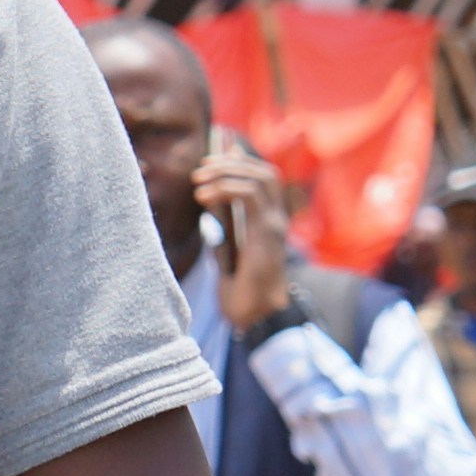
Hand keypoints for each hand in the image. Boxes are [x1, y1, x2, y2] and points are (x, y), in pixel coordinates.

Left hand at [195, 135, 295, 334]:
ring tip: (198, 181)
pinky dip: (225, 188)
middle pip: (264, 173)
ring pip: (258, 178)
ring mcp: (275, 226)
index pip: (264, 178)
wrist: (253, 317)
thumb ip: (224, 224)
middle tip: (202, 167)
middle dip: (233, 162)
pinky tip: (203, 197)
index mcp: (269, 224)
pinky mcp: (267, 234)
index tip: (212, 158)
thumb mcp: (227, 249)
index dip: (241, 161)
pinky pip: (249, 195)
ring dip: (225, 173)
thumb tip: (207, 195)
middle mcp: (278, 221)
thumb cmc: (238, 290)